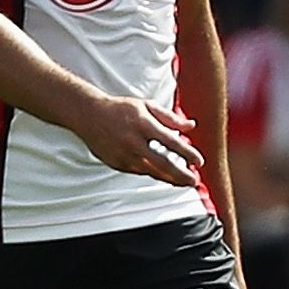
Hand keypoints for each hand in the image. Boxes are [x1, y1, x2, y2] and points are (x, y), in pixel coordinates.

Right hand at [73, 94, 204, 186]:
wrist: (88, 115)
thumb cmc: (121, 109)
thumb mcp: (147, 106)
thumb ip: (170, 117)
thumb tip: (191, 126)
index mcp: (142, 124)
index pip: (171, 142)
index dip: (187, 153)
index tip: (199, 161)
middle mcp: (133, 141)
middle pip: (162, 163)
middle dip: (181, 175)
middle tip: (194, 181)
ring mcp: (123, 154)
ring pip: (151, 171)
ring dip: (169, 178)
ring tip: (183, 182)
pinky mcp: (116, 163)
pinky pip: (139, 171)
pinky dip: (153, 173)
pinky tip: (164, 175)